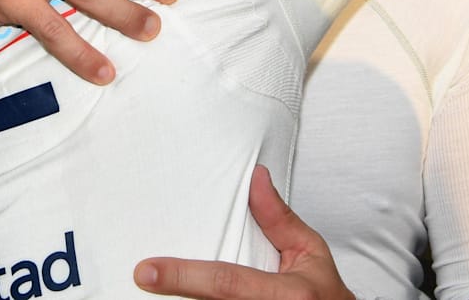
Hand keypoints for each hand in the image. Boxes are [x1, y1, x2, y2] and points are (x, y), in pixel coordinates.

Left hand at [134, 166, 352, 299]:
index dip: (184, 276)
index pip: (225, 283)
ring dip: (182, 299)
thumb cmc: (323, 294)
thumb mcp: (309, 251)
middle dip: (175, 288)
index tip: (148, 271)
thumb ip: (278, 219)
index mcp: (285, 295)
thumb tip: (255, 180)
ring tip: (163, 283)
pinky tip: (180, 293)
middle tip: (145, 276)